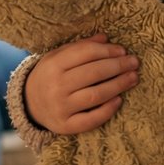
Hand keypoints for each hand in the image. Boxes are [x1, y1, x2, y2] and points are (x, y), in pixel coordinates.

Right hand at [23, 34, 139, 134]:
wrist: (29, 104)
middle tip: (134, 63)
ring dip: (118, 85)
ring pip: (96, 95)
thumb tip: (106, 38)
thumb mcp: (59, 57)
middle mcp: (56, 86)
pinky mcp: (65, 126)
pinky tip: (119, 100)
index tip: (123, 50)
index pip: (86, 53)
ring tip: (133, 78)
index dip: (108, 50)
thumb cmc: (50, 75)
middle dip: (118, 66)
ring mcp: (60, 107)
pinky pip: (91, 119)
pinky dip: (107, 110)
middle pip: (94, 73)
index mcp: (53, 64)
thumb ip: (81, 47)